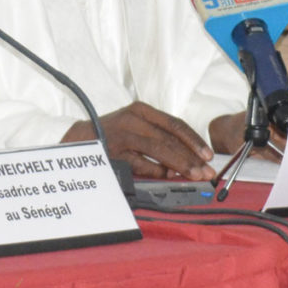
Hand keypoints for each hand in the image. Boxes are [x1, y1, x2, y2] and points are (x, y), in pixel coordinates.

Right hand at [66, 102, 213, 180]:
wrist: (78, 140)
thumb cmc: (112, 136)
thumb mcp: (136, 129)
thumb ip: (159, 140)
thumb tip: (186, 161)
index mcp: (141, 111)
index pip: (174, 124)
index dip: (194, 140)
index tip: (208, 155)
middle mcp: (133, 119)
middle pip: (170, 138)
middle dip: (192, 156)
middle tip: (207, 171)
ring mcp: (123, 135)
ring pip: (159, 149)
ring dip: (180, 164)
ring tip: (194, 175)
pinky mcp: (115, 151)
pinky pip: (142, 163)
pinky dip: (157, 171)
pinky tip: (168, 177)